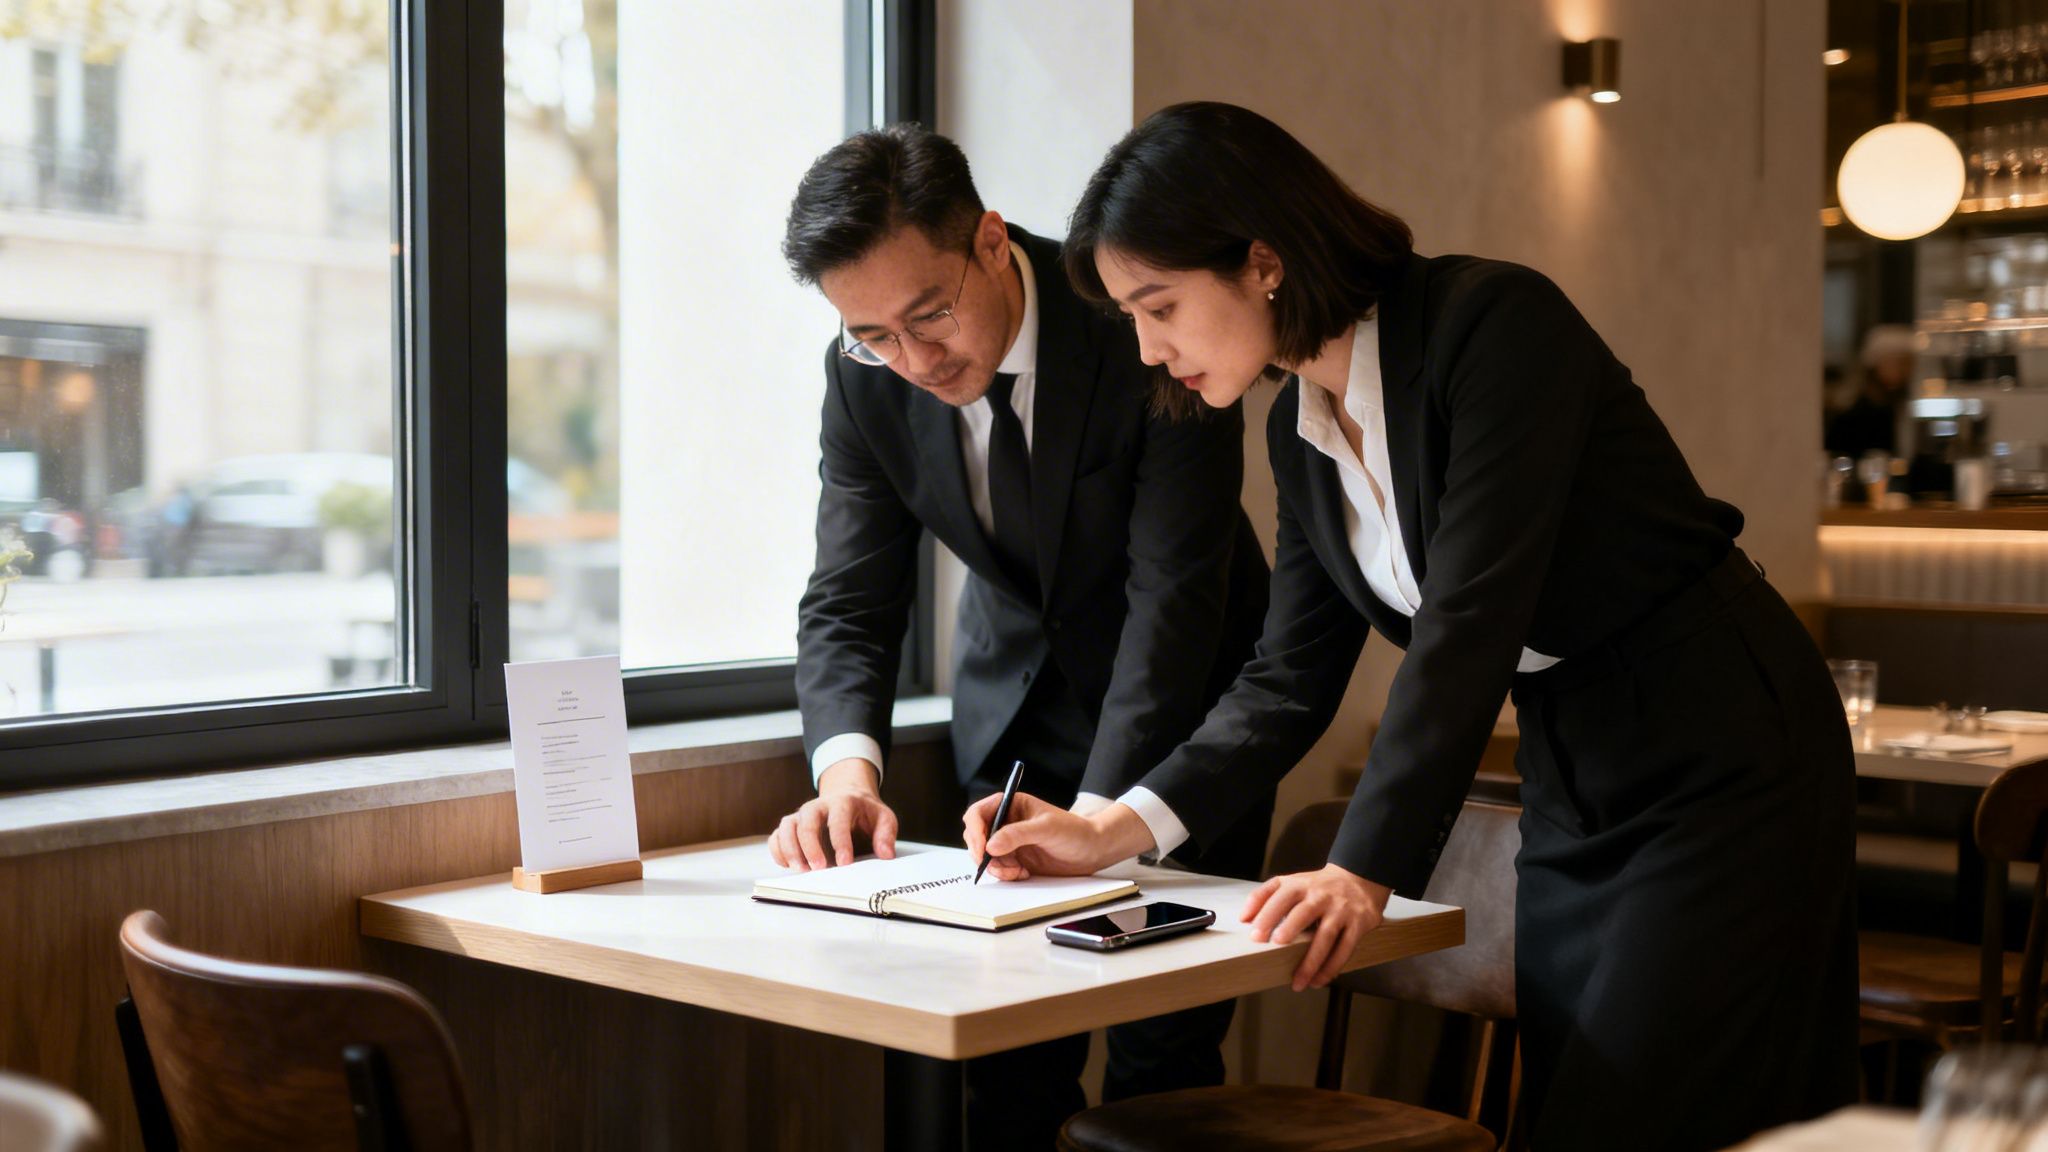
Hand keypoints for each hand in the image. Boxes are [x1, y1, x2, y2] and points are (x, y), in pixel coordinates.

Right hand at [767, 758, 897, 870]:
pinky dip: (778, 851)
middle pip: (807, 820)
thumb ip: (886, 834)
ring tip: (800, 871)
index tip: (845, 863)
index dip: (840, 841)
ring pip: (787, 826)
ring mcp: (802, 816)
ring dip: (790, 849)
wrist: (849, 799)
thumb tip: (885, 854)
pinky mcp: (791, 827)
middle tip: (818, 869)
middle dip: (810, 845)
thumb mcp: (884, 818)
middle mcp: (818, 806)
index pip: (838, 819)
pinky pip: (777, 836)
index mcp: (843, 801)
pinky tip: (788, 866)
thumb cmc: (866, 813)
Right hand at [963, 792, 1155, 880]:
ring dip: (996, 867)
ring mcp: (1009, 842)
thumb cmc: (1074, 831)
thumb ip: (1017, 834)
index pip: (978, 814)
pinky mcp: (1015, 859)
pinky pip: (997, 868)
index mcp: (1011, 805)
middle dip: (982, 852)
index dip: (975, 831)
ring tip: (1016, 871)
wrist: (1092, 851)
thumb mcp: (1046, 828)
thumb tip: (990, 845)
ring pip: (985, 856)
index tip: (982, 849)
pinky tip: (1022, 874)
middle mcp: (1006, 822)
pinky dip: (1005, 874)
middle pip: (976, 836)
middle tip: (993, 865)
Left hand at [1242, 863, 1391, 991]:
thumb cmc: (1318, 887)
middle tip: (1276, 947)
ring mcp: (1340, 910)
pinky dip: (1332, 967)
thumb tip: (1243, 918)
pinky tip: (1319, 980)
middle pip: (1304, 912)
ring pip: (1326, 936)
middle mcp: (1321, 896)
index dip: (1267, 915)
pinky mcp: (1358, 924)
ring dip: (1311, 961)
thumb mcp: (1290, 882)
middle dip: (1289, 929)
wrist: (1359, 879)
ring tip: (1298, 982)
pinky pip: (1345, 949)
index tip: (1256, 936)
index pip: (1281, 897)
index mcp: (1300, 885)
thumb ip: (1264, 896)